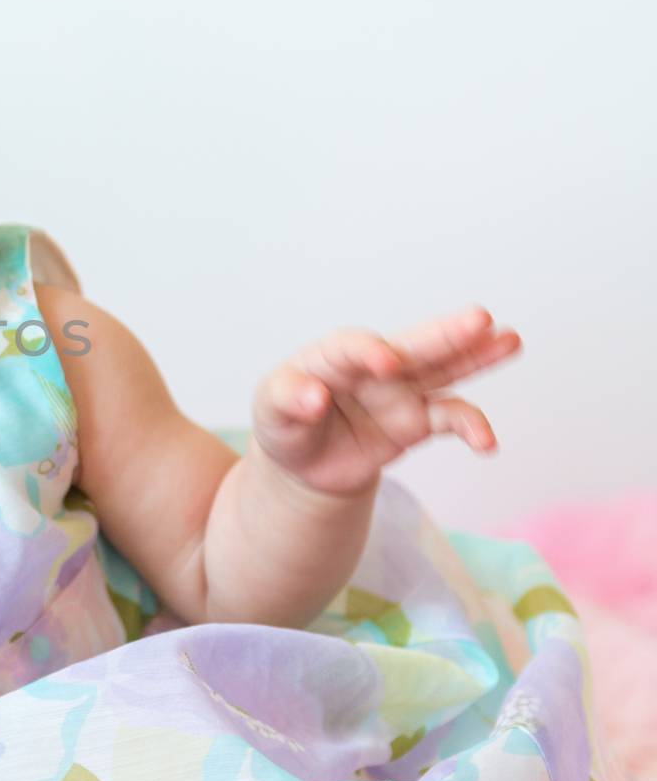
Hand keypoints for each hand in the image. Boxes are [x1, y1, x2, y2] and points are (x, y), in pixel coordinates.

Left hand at [252, 305, 522, 496]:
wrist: (304, 462)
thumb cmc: (285, 422)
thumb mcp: (270, 411)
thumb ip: (286, 400)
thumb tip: (312, 399)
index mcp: (332, 356)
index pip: (352, 346)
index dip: (369, 351)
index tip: (386, 364)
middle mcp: (374, 367)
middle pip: (413, 345)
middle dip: (445, 333)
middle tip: (479, 318)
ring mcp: (401, 391)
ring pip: (444, 369)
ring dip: (477, 357)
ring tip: (510, 341)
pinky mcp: (417, 421)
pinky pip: (449, 418)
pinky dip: (470, 427)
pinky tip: (486, 441)